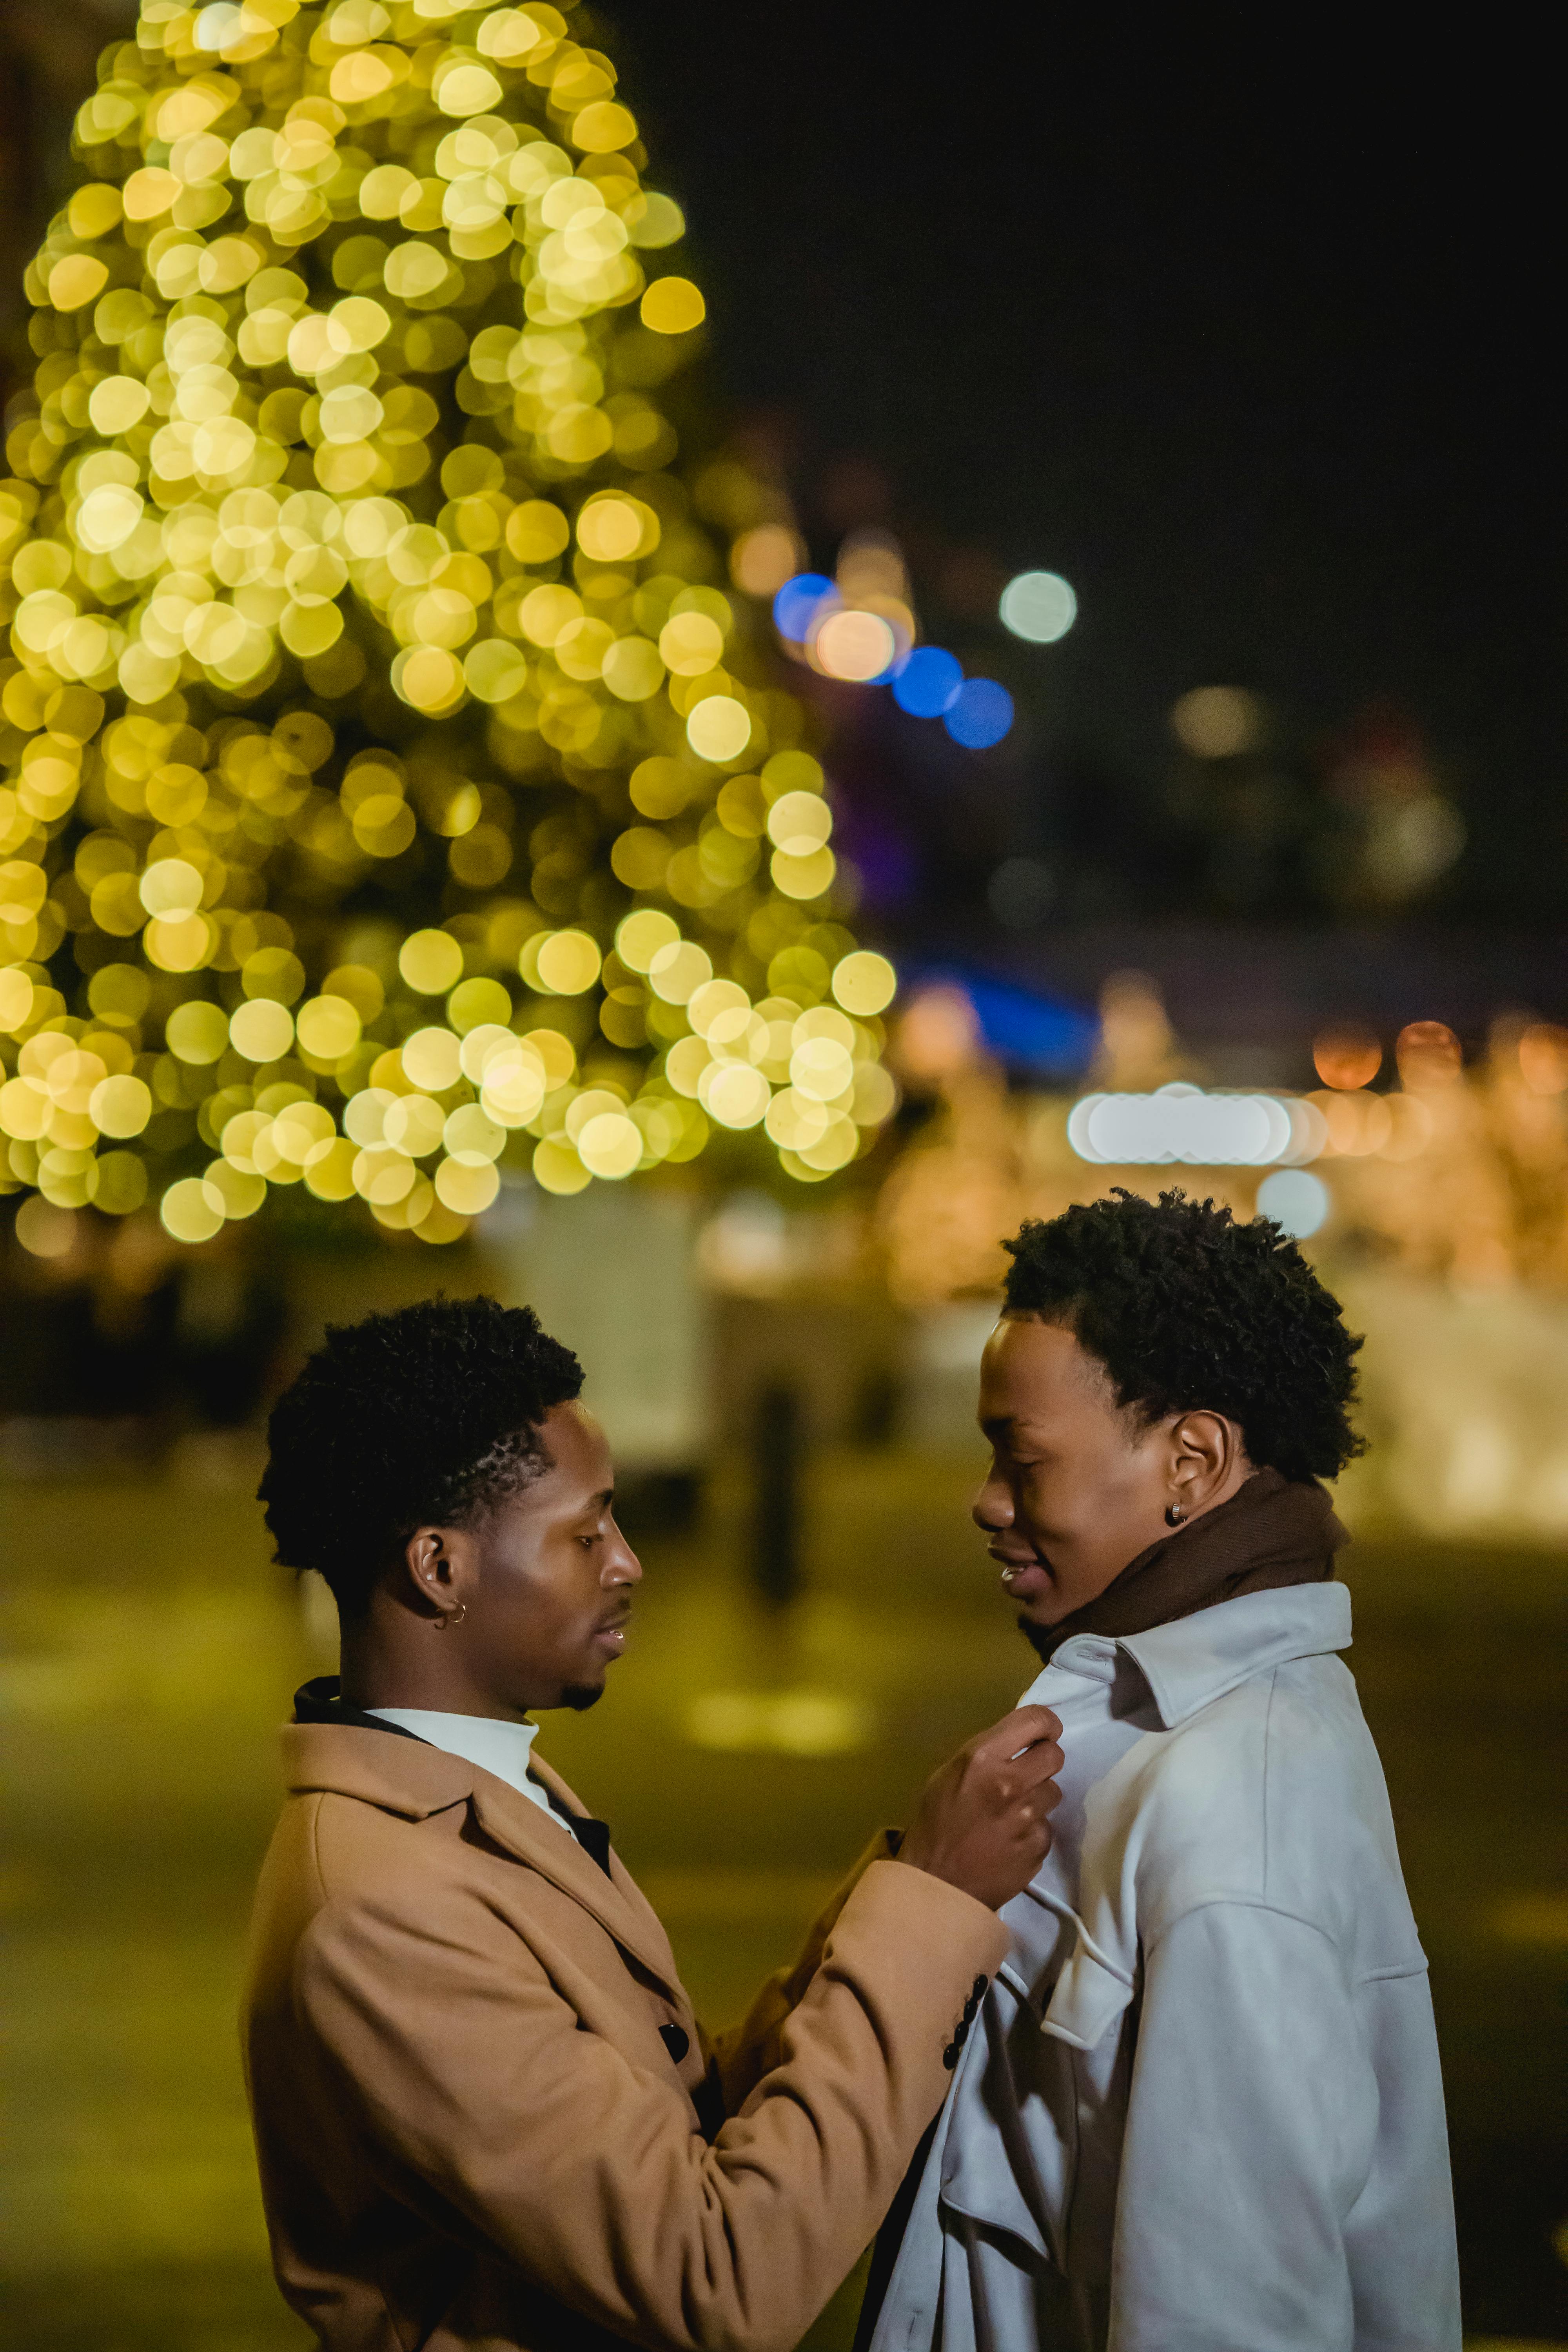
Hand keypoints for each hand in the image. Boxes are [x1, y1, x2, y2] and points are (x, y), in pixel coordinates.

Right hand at [899, 1705, 1062, 1910]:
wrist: (937, 1885)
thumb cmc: (935, 1824)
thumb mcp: (948, 1775)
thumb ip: (986, 1755)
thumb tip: (1019, 1744)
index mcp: (982, 1758)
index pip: (1035, 1720)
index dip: (1046, 1723)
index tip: (1044, 1732)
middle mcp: (1010, 1782)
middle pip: (1055, 1755)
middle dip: (1043, 1760)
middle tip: (1027, 1773)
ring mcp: (1028, 1816)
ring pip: (1054, 1791)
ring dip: (1038, 1797)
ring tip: (1013, 1812)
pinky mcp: (1039, 1845)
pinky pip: (1047, 1826)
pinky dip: (1033, 1830)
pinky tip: (1012, 1840)